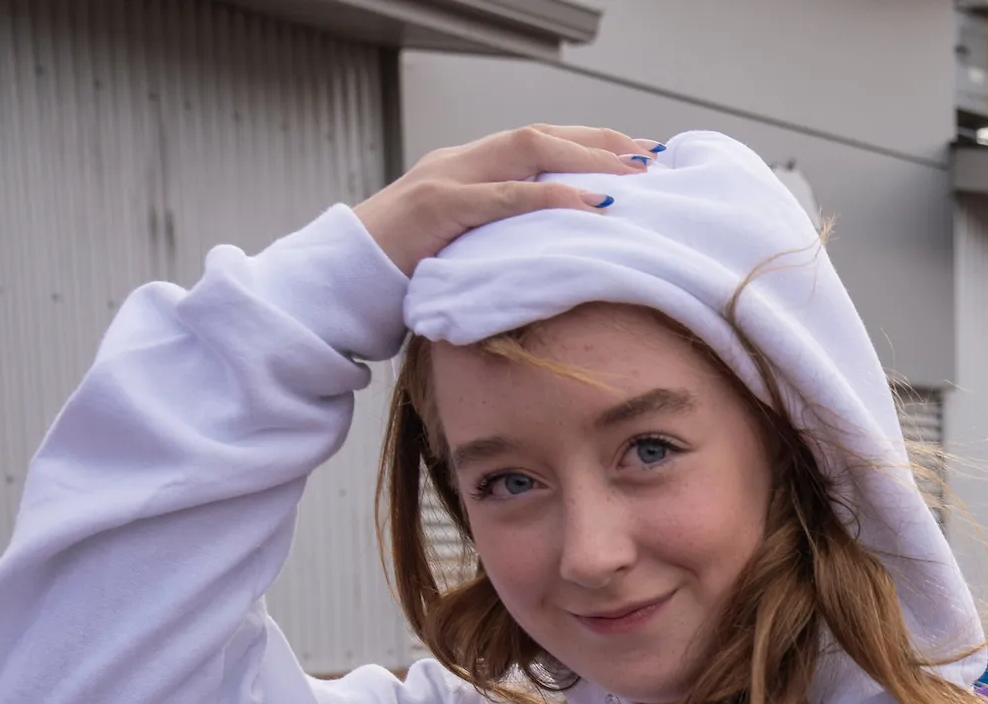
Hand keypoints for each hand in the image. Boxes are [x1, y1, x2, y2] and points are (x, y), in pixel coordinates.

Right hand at [354, 125, 660, 274]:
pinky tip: (592, 204)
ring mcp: (446, 179)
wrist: (337, 285)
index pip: (536, 144)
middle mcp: (458, 163)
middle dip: (599, 143)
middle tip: (650, 158)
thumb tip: (550, 260)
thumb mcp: (461, 252)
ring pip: (526, 150)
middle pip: (540, 135)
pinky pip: (504, 196)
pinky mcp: (437, 207)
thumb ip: (498, 243)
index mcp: (466, 170)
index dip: (589, 146)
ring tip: (632, 176)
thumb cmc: (400, 278)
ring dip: (584, 159)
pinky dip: (552, 197)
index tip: (638, 158)